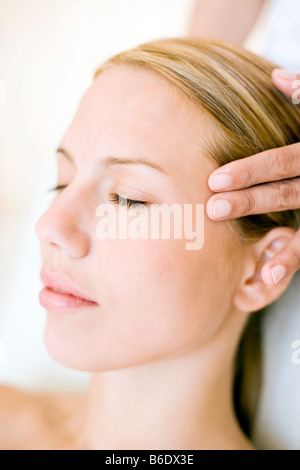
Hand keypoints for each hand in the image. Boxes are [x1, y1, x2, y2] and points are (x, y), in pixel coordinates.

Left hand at [206, 69, 299, 285]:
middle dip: (251, 203)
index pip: (281, 162)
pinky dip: (290, 260)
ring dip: (285, 252)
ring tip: (259, 270)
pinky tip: (269, 276)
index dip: (250, 171)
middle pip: (288, 193)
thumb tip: (276, 78)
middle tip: (213, 210)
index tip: (214, 181)